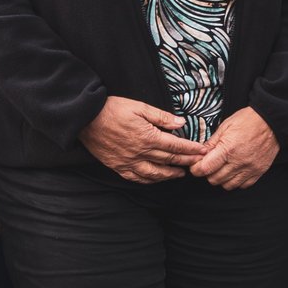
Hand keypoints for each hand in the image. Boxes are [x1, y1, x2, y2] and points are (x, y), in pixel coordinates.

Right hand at [80, 95, 205, 182]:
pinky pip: (137, 178)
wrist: (85, 119)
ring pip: (154, 174)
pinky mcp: (118, 166)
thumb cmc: (112, 109)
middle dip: (186, 162)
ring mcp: (128, 162)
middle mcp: (140, 153)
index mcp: (147, 137)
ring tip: (180, 174)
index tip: (202, 151)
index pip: (175, 146)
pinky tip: (156, 179)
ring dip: (170, 175)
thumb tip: (180, 122)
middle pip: (168, 161)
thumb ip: (161, 117)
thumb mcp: (139, 107)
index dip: (191, 150)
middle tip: (198, 164)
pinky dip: (150, 180)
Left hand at [192, 106, 278, 189]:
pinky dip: (236, 181)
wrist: (272, 121)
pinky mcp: (258, 172)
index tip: (197, 165)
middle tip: (210, 164)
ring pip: (227, 185)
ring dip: (221, 179)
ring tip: (223, 168)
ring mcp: (250, 168)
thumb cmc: (249, 120)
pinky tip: (235, 171)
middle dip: (208, 173)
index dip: (196, 169)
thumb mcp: (225, 126)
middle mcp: (238, 161)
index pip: (205, 169)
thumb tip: (200, 153)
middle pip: (214, 179)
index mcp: (228, 148)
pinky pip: (243, 186)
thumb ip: (212, 142)